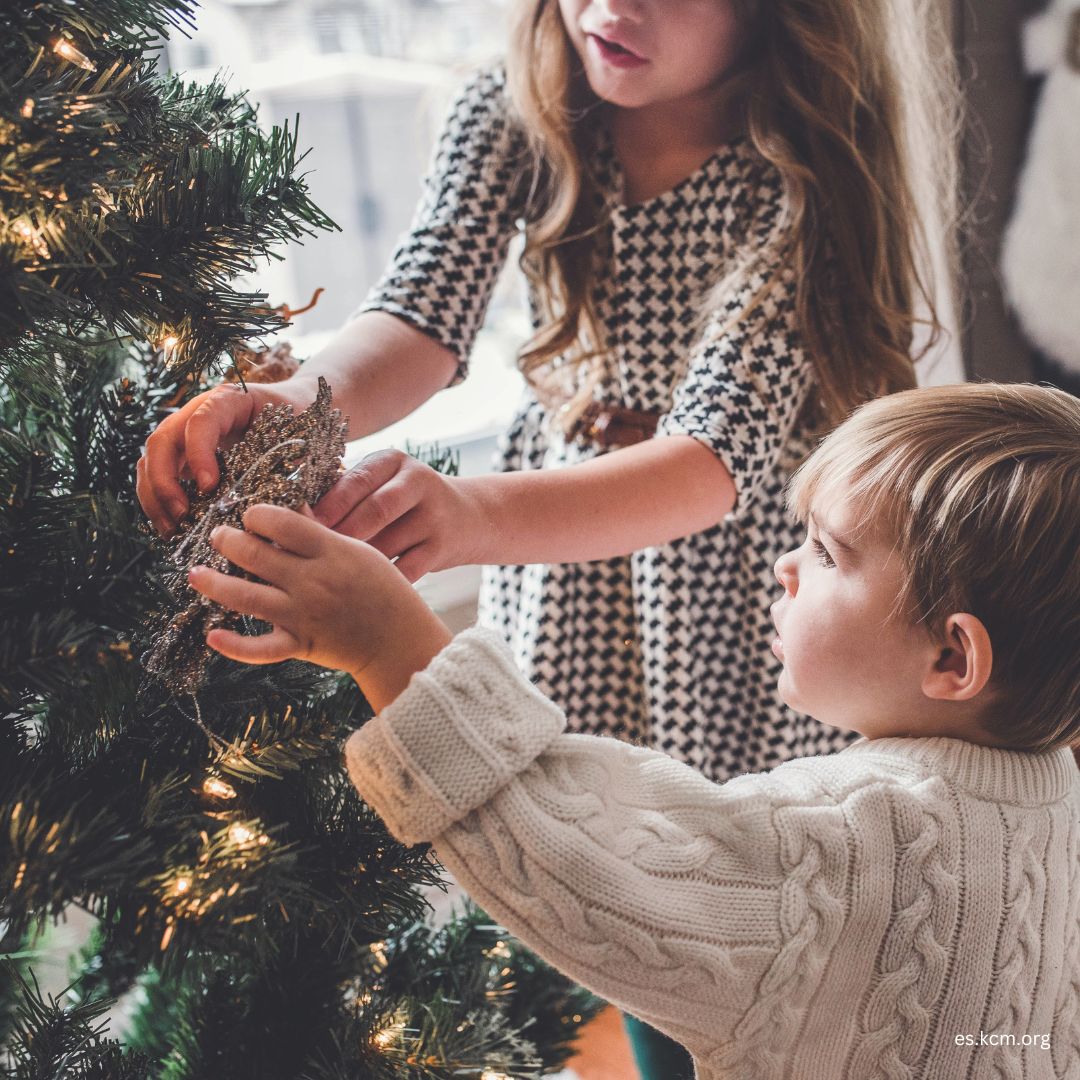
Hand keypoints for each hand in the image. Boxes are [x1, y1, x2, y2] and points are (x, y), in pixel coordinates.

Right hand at [137, 379, 318, 535]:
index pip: (201, 421)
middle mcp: (198, 412)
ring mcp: (186, 432)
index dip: (198, 454)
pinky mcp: (183, 454)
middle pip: (163, 440)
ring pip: (151, 459)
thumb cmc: (299, 423)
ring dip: (155, 496)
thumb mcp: (300, 436)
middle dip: (164, 481)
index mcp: (229, 400)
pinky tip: (172, 528)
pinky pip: (157, 475)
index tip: (210, 487)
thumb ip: (290, 464)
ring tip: (172, 529)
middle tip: (182, 515)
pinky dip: (158, 502)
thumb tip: (290, 509)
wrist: (296, 409)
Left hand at [188, 504, 451, 707]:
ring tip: (196, 574)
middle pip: (255, 554)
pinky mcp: (300, 645)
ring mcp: (303, 615)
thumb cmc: (384, 590)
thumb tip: (289, 510)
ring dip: (214, 583)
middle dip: (228, 541)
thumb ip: (322, 534)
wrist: (399, 640)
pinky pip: (260, 648)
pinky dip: (234, 646)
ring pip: (246, 597)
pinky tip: (212, 635)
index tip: (250, 515)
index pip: (282, 523)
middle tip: (218, 536)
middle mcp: (312, 581)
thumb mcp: (360, 551)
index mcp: (330, 552)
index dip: (257, 515)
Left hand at [313, 450, 490, 581]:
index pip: (357, 481)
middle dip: (341, 535)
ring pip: (388, 545)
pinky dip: (382, 582)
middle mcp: (418, 482)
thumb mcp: (383, 483)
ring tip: (328, 578)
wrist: (468, 517)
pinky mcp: (443, 547)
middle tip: (310, 557)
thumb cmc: (405, 503)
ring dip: (357, 564)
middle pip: (375, 511)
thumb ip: (347, 493)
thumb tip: (296, 518)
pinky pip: (406, 570)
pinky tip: (360, 591)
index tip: (299, 529)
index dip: (328, 507)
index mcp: (393, 461)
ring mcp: (434, 515)